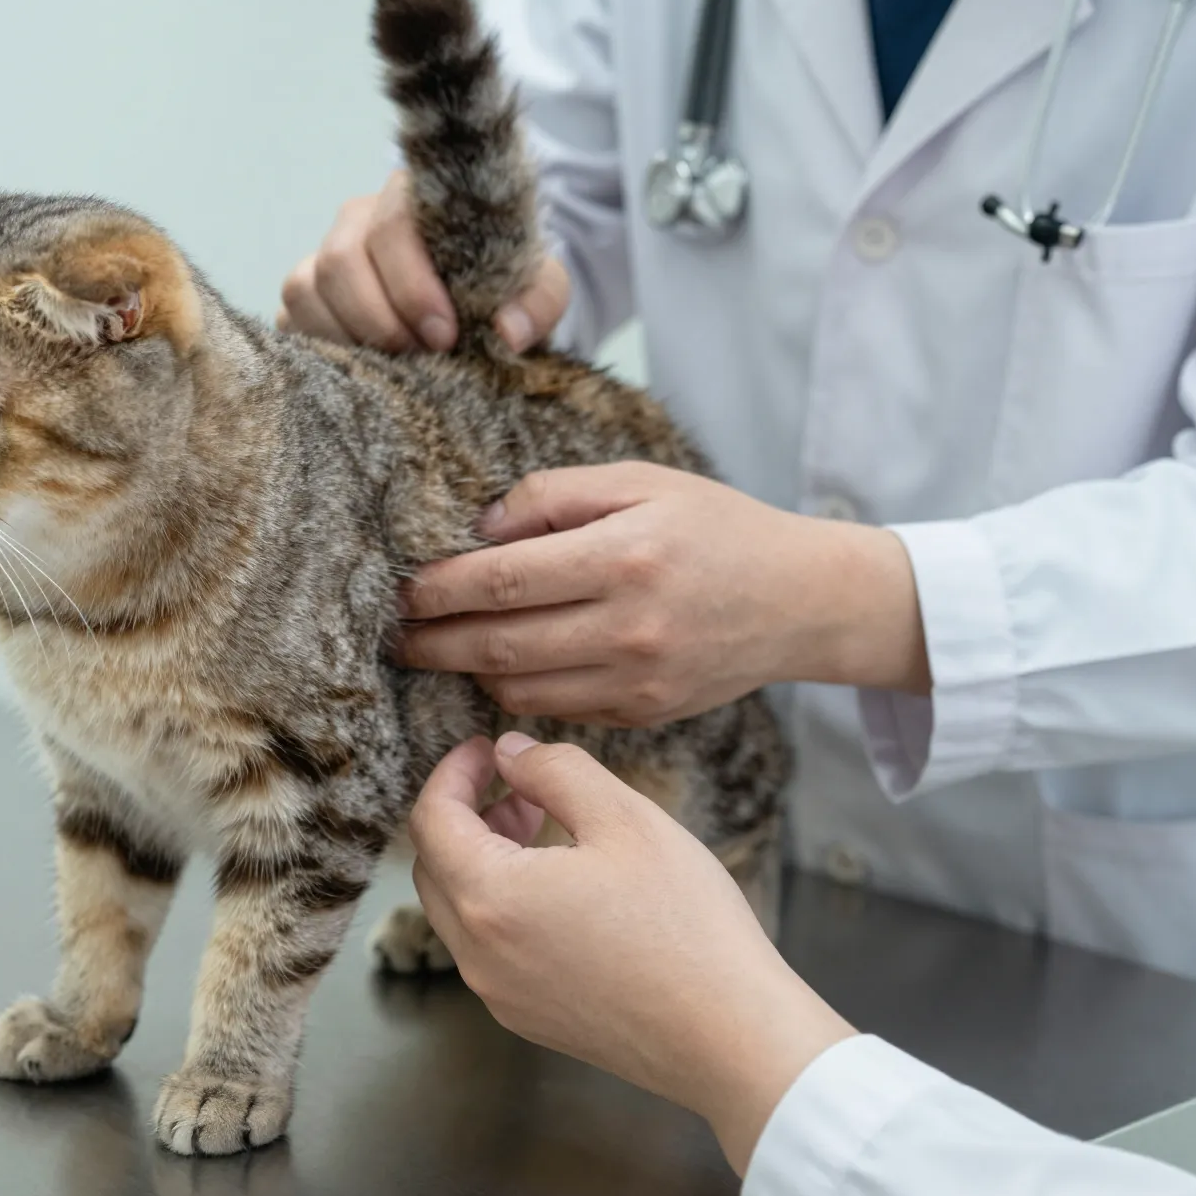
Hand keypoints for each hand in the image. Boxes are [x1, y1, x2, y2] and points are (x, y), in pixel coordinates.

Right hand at [278, 170, 569, 352]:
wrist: (476, 303)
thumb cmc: (501, 286)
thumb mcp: (537, 285)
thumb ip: (538, 300)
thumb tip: (508, 332)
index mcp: (411, 199)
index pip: (391, 227)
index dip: (411, 286)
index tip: (444, 336)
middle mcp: (357, 221)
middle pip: (340, 260)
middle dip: (381, 320)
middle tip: (423, 359)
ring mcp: (322, 258)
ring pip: (306, 289)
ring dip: (351, 338)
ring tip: (398, 368)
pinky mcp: (304, 299)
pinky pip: (290, 320)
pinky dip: (326, 349)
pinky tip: (367, 370)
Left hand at [399, 462, 930, 725]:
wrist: (802, 600)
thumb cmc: (716, 527)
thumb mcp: (642, 481)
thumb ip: (554, 494)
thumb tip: (480, 527)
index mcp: (624, 556)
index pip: (502, 580)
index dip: (439, 588)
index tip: (402, 588)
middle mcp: (629, 626)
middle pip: (498, 644)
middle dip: (434, 640)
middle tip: (394, 634)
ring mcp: (638, 679)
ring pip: (520, 688)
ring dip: (469, 671)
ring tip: (437, 648)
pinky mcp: (645, 714)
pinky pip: (557, 710)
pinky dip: (517, 692)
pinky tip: (500, 667)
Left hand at [410, 733, 855, 1173]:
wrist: (731, 1037)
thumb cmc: (686, 925)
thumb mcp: (625, 817)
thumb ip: (554, 769)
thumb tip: (509, 751)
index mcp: (491, 898)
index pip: (430, 820)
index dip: (453, 772)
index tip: (486, 747)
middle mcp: (479, 955)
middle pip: (434, 867)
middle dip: (462, 815)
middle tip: (516, 785)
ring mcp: (500, 994)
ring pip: (459, 910)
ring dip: (482, 859)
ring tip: (540, 829)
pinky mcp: (528, 1018)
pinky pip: (489, 949)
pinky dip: (502, 904)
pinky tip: (561, 888)